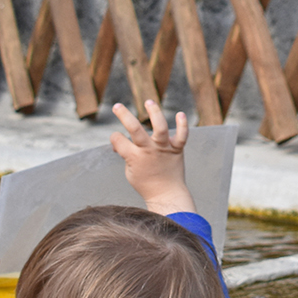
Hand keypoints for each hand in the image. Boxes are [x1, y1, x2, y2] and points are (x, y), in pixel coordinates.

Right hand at [109, 100, 194, 215]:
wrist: (167, 196)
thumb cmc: (146, 184)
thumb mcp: (129, 172)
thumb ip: (125, 155)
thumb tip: (117, 143)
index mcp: (135, 157)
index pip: (118, 140)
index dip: (114, 138)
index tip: (117, 140)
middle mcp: (149, 150)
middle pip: (135, 129)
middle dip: (124, 115)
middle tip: (117, 106)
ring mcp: (164, 149)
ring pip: (160, 127)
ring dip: (154, 113)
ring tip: (149, 101)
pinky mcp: (177, 150)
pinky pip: (182, 136)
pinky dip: (182, 125)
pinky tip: (180, 114)